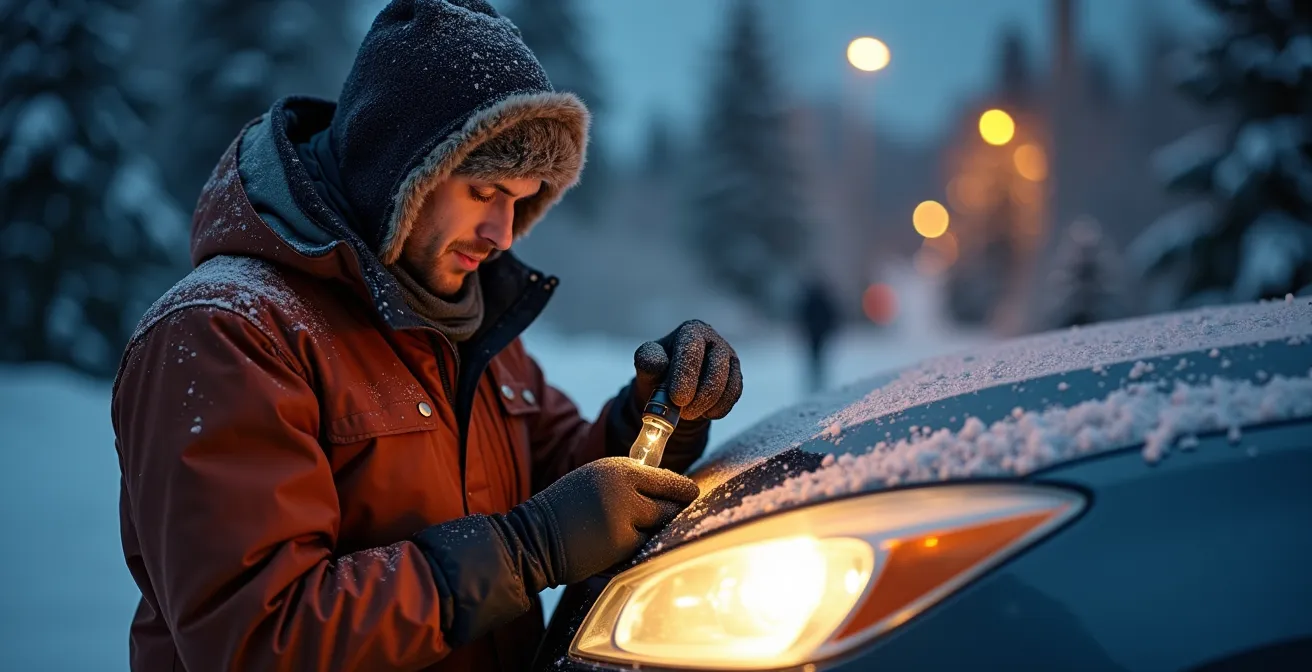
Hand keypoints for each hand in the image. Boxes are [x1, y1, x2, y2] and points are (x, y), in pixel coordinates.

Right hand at [515, 457, 698, 586]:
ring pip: (661, 527)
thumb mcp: (595, 479)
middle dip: (674, 514)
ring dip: (656, 532)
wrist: (535, 537)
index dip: (683, 490)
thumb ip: (628, 481)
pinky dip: (640, 548)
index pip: (666, 479)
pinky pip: (646, 546)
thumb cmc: (566, 509)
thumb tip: (667, 489)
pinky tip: (622, 546)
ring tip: (637, 532)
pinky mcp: (622, 544)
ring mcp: (625, 518)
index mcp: (618, 469)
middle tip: (672, 518)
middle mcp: (625, 489)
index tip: (692, 495)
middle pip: (672, 505)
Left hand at [633, 320, 742, 420]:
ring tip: (688, 414)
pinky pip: (734, 394)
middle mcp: (713, 339)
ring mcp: (728, 357)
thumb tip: (657, 362)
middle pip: (716, 367)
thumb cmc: (658, 373)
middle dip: (700, 395)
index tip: (677, 399)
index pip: (692, 349)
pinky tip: (703, 413)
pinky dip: (719, 409)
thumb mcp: (647, 367)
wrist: (672, 389)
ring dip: (708, 404)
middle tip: (684, 413)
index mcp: (690, 331)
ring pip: (728, 383)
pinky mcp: (736, 375)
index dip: (686, 375)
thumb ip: (648, 362)